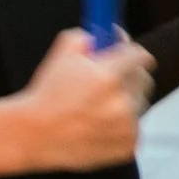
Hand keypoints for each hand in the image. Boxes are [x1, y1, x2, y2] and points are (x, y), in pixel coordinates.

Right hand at [22, 30, 151, 168]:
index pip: (141, 56)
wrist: (34, 135)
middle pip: (144, 80)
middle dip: (129, 77)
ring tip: (96, 107)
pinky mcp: (128, 146)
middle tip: (109, 81)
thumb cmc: (47, 95)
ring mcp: (127, 127)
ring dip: (125, 102)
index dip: (132, 54)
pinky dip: (122, 126)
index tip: (128, 56)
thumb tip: (110, 31)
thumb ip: (88, 36)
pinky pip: (134, 129)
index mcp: (109, 76)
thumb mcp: (62, 55)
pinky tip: (98, 125)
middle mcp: (122, 102)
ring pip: (139, 105)